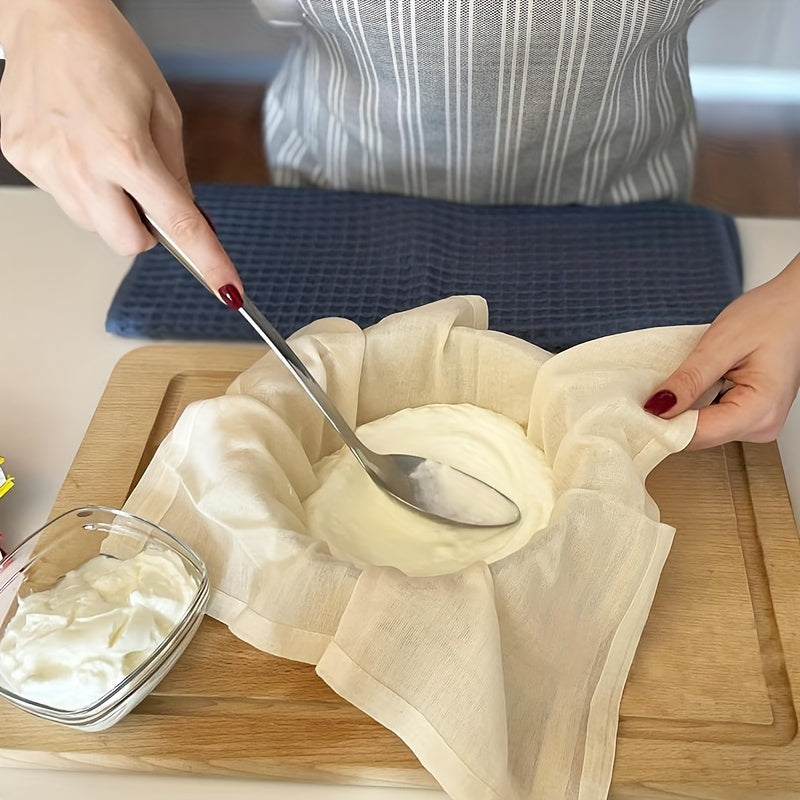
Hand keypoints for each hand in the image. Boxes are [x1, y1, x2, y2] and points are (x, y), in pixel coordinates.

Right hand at [0, 0, 240, 295]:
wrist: (46, 14)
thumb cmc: (108, 52)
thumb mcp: (163, 110)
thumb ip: (176, 170)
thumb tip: (185, 213)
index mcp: (126, 149)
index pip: (176, 224)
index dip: (207, 260)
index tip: (226, 287)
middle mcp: (80, 163)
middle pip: (126, 244)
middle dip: (146, 232)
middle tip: (147, 194)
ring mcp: (44, 164)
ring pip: (92, 226)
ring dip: (111, 208)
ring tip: (105, 156)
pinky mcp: (20, 158)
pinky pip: (63, 198)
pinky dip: (80, 186)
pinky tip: (77, 146)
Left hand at [643, 251, 799, 449]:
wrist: (797, 304)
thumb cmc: (771, 315)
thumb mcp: (721, 344)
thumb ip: (689, 379)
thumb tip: (657, 408)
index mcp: (760, 411)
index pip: (696, 435)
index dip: (660, 426)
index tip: (630, 413)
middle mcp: (761, 426)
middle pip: (697, 437)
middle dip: (668, 418)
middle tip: (643, 393)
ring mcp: (756, 423)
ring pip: (701, 430)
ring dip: (679, 411)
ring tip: (669, 384)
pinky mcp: (749, 415)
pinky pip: (710, 419)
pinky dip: (693, 404)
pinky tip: (687, 386)